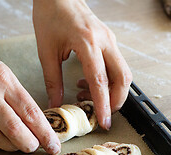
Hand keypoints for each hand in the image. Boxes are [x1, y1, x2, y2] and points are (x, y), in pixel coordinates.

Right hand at [0, 21, 60, 153]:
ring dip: (13, 147)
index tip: (54, 144)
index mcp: (3, 79)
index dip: (45, 132)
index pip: (30, 113)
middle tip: (38, 148)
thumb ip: (12, 90)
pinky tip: (0, 143)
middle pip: (16, 130)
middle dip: (31, 144)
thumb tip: (28, 114)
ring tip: (21, 146)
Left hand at [33, 0, 131, 129]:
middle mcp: (105, 41)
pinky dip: (107, 81)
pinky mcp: (109, 41)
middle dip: (116, 101)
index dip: (103, 104)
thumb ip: (52, 80)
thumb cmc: (50, 16)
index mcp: (88, 43)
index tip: (104, 122)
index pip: (100, 80)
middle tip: (101, 115)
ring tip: (85, 97)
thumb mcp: (46, 51)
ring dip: (111, 91)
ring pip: (123, 73)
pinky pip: (117, 66)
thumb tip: (55, 104)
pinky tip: (87, 83)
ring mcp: (110, 40)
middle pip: (123, 78)